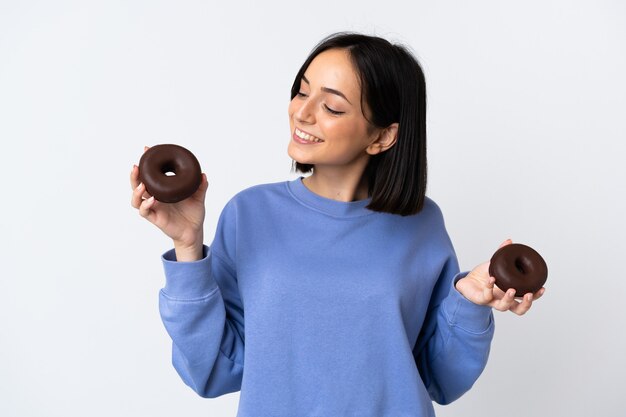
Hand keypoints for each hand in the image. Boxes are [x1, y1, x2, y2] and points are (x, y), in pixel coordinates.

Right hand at [130, 146, 208, 260]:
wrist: (194, 231)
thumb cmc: (193, 214)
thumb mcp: (198, 197)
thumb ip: (200, 186)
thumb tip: (203, 174)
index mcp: (162, 190)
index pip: (149, 175)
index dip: (146, 164)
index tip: (146, 150)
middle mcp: (154, 198)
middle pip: (137, 185)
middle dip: (134, 176)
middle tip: (136, 167)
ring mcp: (153, 208)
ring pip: (136, 199)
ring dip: (136, 191)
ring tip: (142, 184)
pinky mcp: (155, 219)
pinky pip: (145, 212)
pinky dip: (146, 205)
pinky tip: (152, 200)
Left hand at [454, 239, 545, 314]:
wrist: (467, 282)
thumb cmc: (483, 276)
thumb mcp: (494, 264)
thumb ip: (502, 253)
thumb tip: (509, 241)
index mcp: (510, 293)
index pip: (526, 299)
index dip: (536, 296)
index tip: (542, 288)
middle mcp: (503, 300)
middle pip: (519, 310)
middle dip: (526, 303)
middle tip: (528, 294)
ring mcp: (492, 301)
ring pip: (504, 307)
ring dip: (509, 299)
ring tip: (511, 289)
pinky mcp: (481, 300)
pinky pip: (486, 296)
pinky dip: (489, 287)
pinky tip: (491, 278)